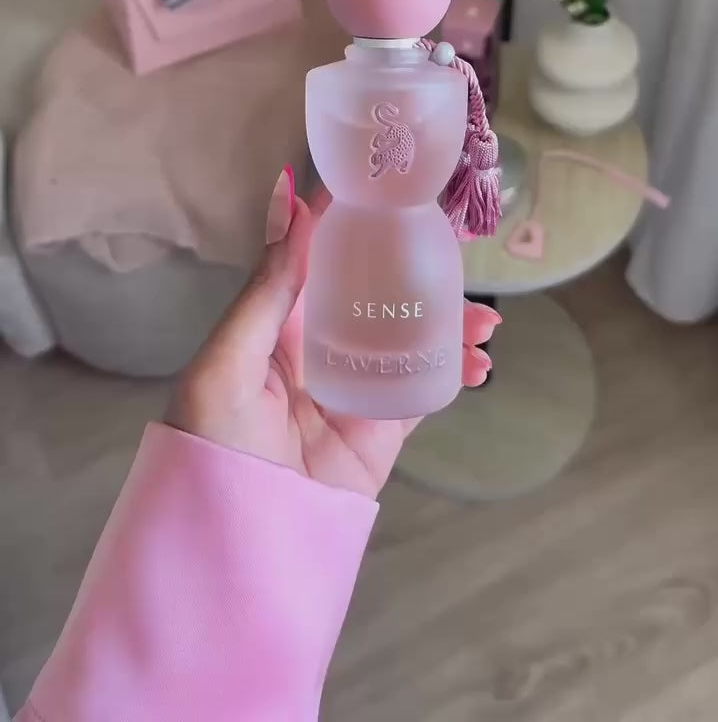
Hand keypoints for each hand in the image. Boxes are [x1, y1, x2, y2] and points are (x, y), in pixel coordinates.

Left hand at [166, 169, 501, 499]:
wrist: (232, 549)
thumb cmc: (211, 447)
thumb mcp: (227, 361)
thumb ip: (268, 287)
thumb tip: (288, 197)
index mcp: (274, 326)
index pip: (320, 261)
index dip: (355, 225)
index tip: (396, 188)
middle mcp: (316, 352)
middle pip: (376, 296)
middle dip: (419, 270)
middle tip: (460, 250)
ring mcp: (352, 392)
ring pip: (410, 340)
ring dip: (451, 323)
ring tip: (487, 321)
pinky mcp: (379, 434)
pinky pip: (423, 392)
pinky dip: (455, 373)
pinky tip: (478, 364)